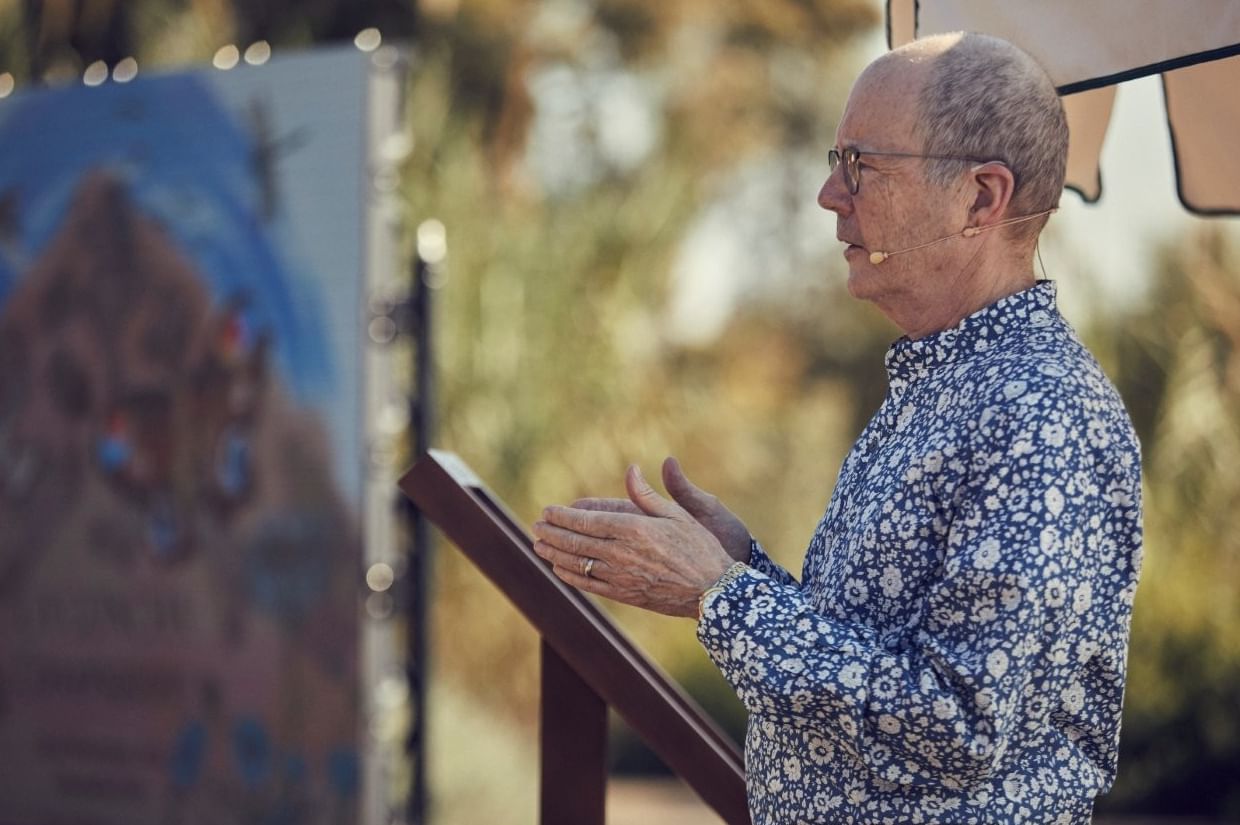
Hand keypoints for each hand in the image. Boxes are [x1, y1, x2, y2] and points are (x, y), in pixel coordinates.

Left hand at [532, 464, 734, 617]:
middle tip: (536, 526)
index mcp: (633, 528)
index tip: (547, 511)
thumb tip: (631, 469)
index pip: (587, 521)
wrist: (712, 591)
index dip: (563, 516)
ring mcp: (620, 576)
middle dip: (552, 533)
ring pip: (577, 563)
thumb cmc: (699, 547)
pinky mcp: (623, 594)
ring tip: (539, 546)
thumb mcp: (677, 514)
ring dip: (554, 554)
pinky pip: (588, 585)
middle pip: (576, 541)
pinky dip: (570, 576)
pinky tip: (559, 569)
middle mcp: (621, 552)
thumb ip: (647, 495)